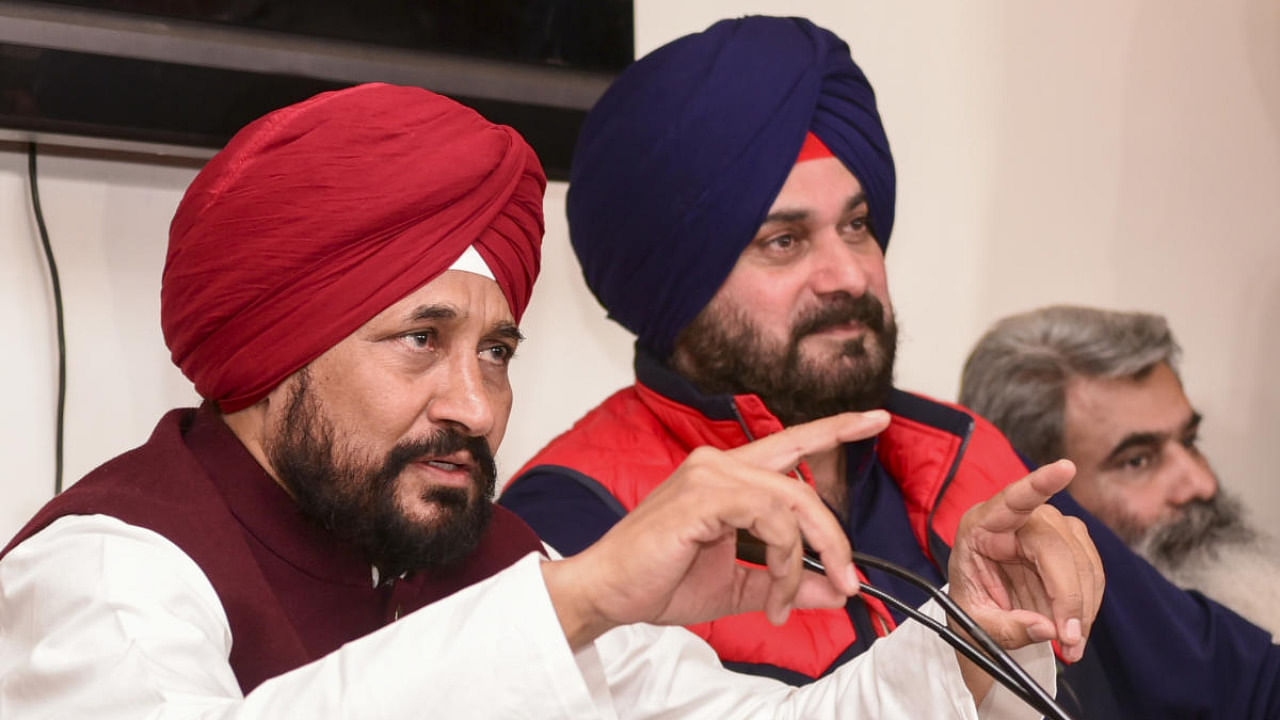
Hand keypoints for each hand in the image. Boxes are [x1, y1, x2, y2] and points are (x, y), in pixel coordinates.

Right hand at [541, 411, 890, 648]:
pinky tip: (772, 590)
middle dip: (835, 538)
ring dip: (805, 558)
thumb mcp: (737, 587)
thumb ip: (784, 583)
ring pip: (791, 504)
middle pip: (802, 486)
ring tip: (788, 599)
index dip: (835, 428)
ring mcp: (709, 475)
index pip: (790, 443)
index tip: (875, 418)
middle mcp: (718, 464)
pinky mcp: (702, 496)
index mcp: (726, 476)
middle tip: (850, 582)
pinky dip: (783, 559)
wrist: (609, 593)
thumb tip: (835, 590)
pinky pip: (769, 518)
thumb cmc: (659, 581)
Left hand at [947, 460, 1103, 666]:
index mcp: (980, 527)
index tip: (1066, 468)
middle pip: (1055, 546)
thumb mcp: (975, 624)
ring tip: (1072, 644)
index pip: (1011, 500)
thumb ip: (1008, 627)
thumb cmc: (971, 609)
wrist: (982, 614)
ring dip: (1084, 606)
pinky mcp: (1067, 543)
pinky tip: (1078, 626)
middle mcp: (1015, 520)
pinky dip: (1090, 602)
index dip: (1039, 484)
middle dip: (1068, 596)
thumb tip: (1047, 628)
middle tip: (1070, 640)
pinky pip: (1091, 569)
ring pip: (1080, 558)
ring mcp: (1044, 528)